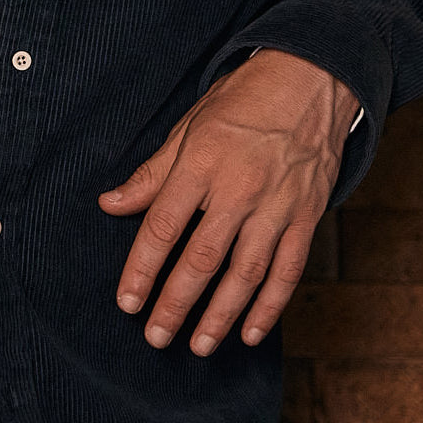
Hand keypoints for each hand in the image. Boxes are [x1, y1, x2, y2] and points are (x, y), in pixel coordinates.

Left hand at [98, 49, 358, 354]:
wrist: (311, 78)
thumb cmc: (244, 100)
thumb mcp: (190, 124)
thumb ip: (153, 172)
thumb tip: (111, 204)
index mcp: (201, 161)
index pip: (163, 226)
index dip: (142, 269)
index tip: (127, 302)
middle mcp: (239, 187)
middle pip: (201, 259)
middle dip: (175, 304)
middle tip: (156, 337)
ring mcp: (277, 204)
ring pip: (245, 274)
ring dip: (219, 316)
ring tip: (198, 345)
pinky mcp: (307, 215)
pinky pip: (287, 270)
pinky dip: (269, 306)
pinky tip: (250, 332)